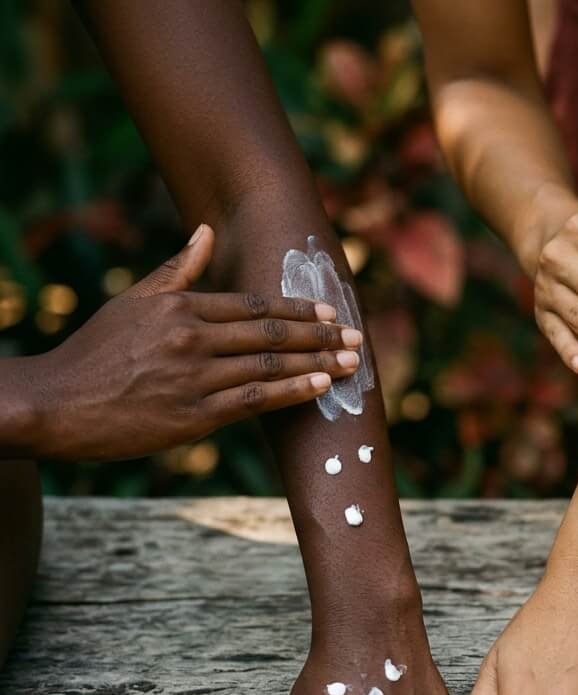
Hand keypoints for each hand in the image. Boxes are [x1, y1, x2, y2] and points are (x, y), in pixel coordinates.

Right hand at [26, 223, 361, 460]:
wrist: (58, 404)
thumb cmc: (97, 352)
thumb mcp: (134, 302)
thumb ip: (178, 270)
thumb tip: (207, 231)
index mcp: (181, 308)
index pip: (254, 306)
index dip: (296, 311)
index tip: (329, 313)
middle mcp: (192, 339)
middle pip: (270, 335)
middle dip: (319, 336)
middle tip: (355, 336)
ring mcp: (195, 379)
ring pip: (270, 368)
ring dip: (317, 364)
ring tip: (350, 362)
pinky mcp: (194, 416)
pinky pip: (255, 403)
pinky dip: (292, 393)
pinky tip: (320, 387)